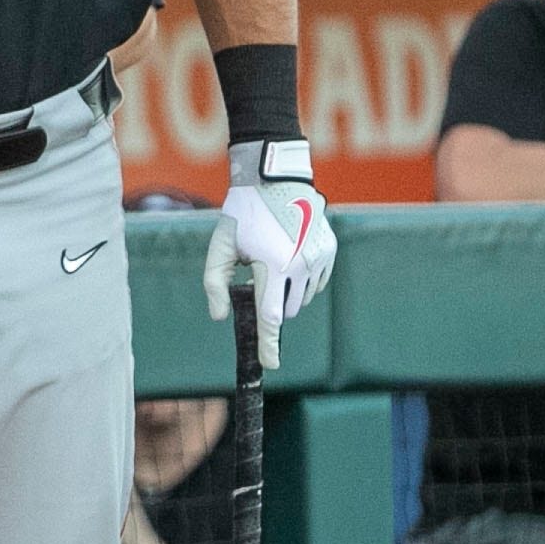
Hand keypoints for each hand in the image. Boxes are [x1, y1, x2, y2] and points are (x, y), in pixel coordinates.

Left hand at [204, 141, 336, 370]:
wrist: (275, 179)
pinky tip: (288, 254)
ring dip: (286, 292)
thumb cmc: (243, 213)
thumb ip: (215, 283)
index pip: (271, 316)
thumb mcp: (220, 245)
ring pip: (303, 297)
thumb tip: (220, 317)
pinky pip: (316, 281)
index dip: (268, 343)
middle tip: (256, 278)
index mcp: (273, 266)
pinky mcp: (329, 251)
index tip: (270, 364)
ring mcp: (320, 258)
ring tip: (270, 258)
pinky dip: (301, 279)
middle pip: (286, 308)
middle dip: (271, 305)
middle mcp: (302, 266)